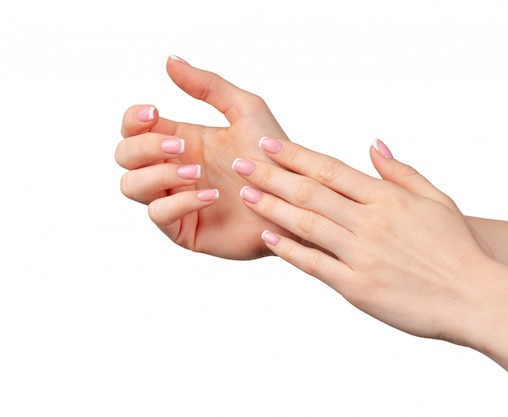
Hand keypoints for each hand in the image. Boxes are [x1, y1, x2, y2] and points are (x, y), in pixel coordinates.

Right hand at [115, 57, 289, 258]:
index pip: (134, 128)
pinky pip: (159, 216)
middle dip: (144, 147)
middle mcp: (173, 170)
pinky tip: (210, 195)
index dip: (133, 120)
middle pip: (124, 157)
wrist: (296, 198)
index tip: (153, 113)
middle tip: (181, 144)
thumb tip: (170, 60)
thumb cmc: (276, 158)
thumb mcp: (246, 111)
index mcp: (181, 141)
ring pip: (132, 187)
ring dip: (157, 174)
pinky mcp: (186, 230)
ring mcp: (176, 200)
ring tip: (197, 171)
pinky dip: (179, 202)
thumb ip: (208, 86)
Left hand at [232, 137, 495, 342]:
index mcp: (388, 198)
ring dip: (274, 207)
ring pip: (308, 225)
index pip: (332, 169)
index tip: (270, 144)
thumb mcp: (437, 200)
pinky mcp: (358, 287)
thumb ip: (401, 172)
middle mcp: (371, 222)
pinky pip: (315, 265)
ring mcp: (362, 255)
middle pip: (311, 192)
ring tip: (247, 194)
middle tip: (242, 163)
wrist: (476, 297)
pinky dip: (290, 250)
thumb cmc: (458, 248)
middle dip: (272, 175)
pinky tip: (270, 237)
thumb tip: (373, 145)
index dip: (297, 155)